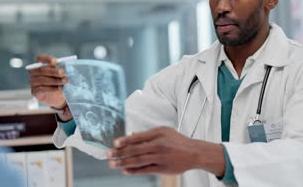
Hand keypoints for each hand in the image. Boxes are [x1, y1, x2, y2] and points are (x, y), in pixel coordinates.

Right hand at [29, 54, 70, 119]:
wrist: (58, 97)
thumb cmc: (59, 81)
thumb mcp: (61, 74)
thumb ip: (61, 69)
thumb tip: (67, 66)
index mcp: (40, 64)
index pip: (40, 58)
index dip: (47, 59)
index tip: (55, 61)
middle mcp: (34, 72)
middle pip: (42, 70)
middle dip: (54, 71)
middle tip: (63, 73)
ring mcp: (33, 82)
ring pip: (43, 80)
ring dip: (55, 80)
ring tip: (65, 81)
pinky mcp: (34, 92)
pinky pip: (42, 89)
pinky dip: (52, 88)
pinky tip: (60, 88)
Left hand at [106, 126, 225, 176]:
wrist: (194, 153)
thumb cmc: (178, 141)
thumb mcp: (164, 131)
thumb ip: (148, 134)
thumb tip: (131, 135)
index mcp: (158, 134)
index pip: (137, 137)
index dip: (124, 140)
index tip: (114, 143)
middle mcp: (158, 145)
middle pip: (135, 149)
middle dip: (119, 153)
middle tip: (108, 155)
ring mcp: (160, 157)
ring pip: (138, 160)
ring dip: (123, 163)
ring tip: (113, 164)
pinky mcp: (163, 168)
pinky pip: (145, 170)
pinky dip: (134, 170)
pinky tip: (125, 170)